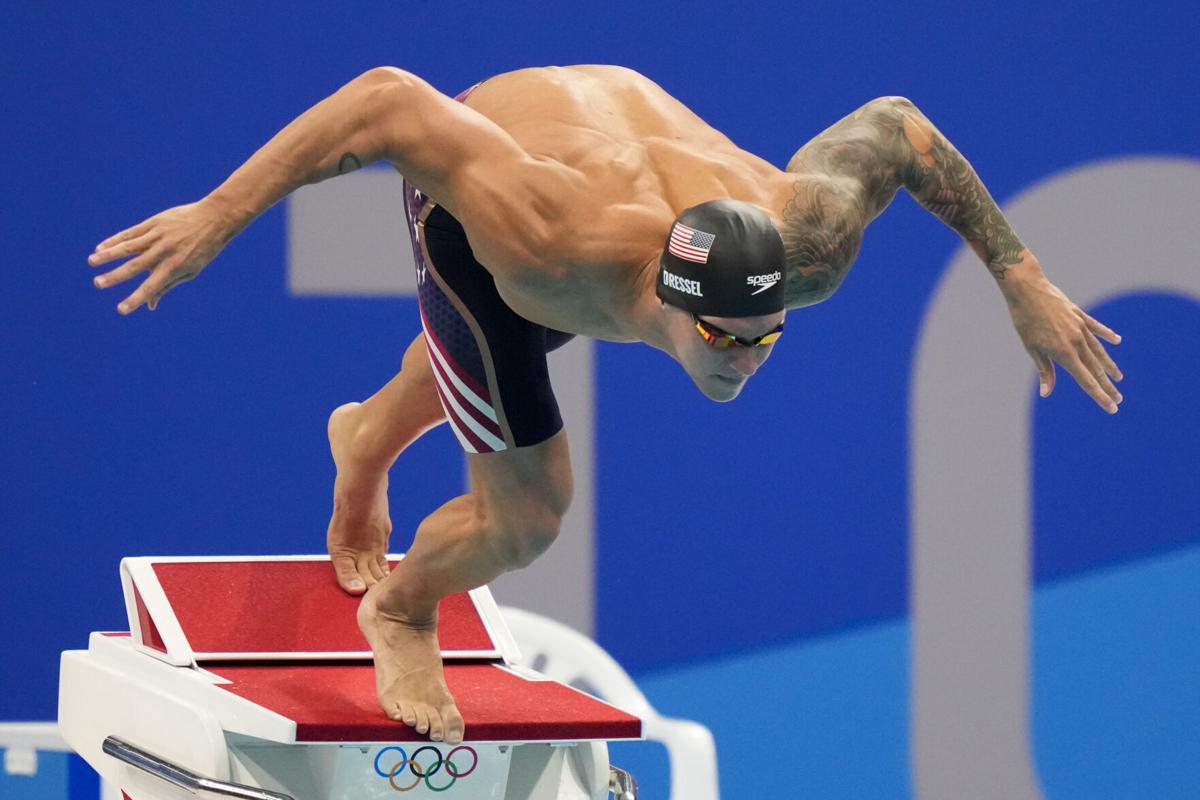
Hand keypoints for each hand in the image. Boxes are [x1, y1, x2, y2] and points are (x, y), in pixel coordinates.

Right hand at [88, 199, 232, 313]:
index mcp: (174, 267)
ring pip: (129, 246)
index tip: (121, 310)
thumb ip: (168, 286)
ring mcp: (158, 236)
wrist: (214, 219)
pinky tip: (101, 246)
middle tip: (97, 284)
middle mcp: (164, 252)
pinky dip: (115, 240)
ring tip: (91, 261)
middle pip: (135, 266)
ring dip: (108, 254)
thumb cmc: (202, 249)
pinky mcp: (154, 223)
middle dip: (115, 276)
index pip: (151, 287)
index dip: (136, 299)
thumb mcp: (191, 270)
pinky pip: (131, 233)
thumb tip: (149, 305)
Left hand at [1005, 271, 1122, 412]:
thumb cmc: (1025, 321)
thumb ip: (1044, 371)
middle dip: (1108, 386)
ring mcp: (1081, 327)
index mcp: (1064, 354)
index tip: (1111, 408)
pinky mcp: (1080, 315)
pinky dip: (1107, 335)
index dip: (1100, 396)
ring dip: (1109, 366)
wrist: (1028, 290)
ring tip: (1119, 378)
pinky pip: (1097, 328)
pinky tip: (1116, 341)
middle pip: (1096, 369)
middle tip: (1118, 399)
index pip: (1086, 381)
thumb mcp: (1032, 348)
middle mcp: (1077, 342)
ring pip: (1099, 351)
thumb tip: (1047, 393)